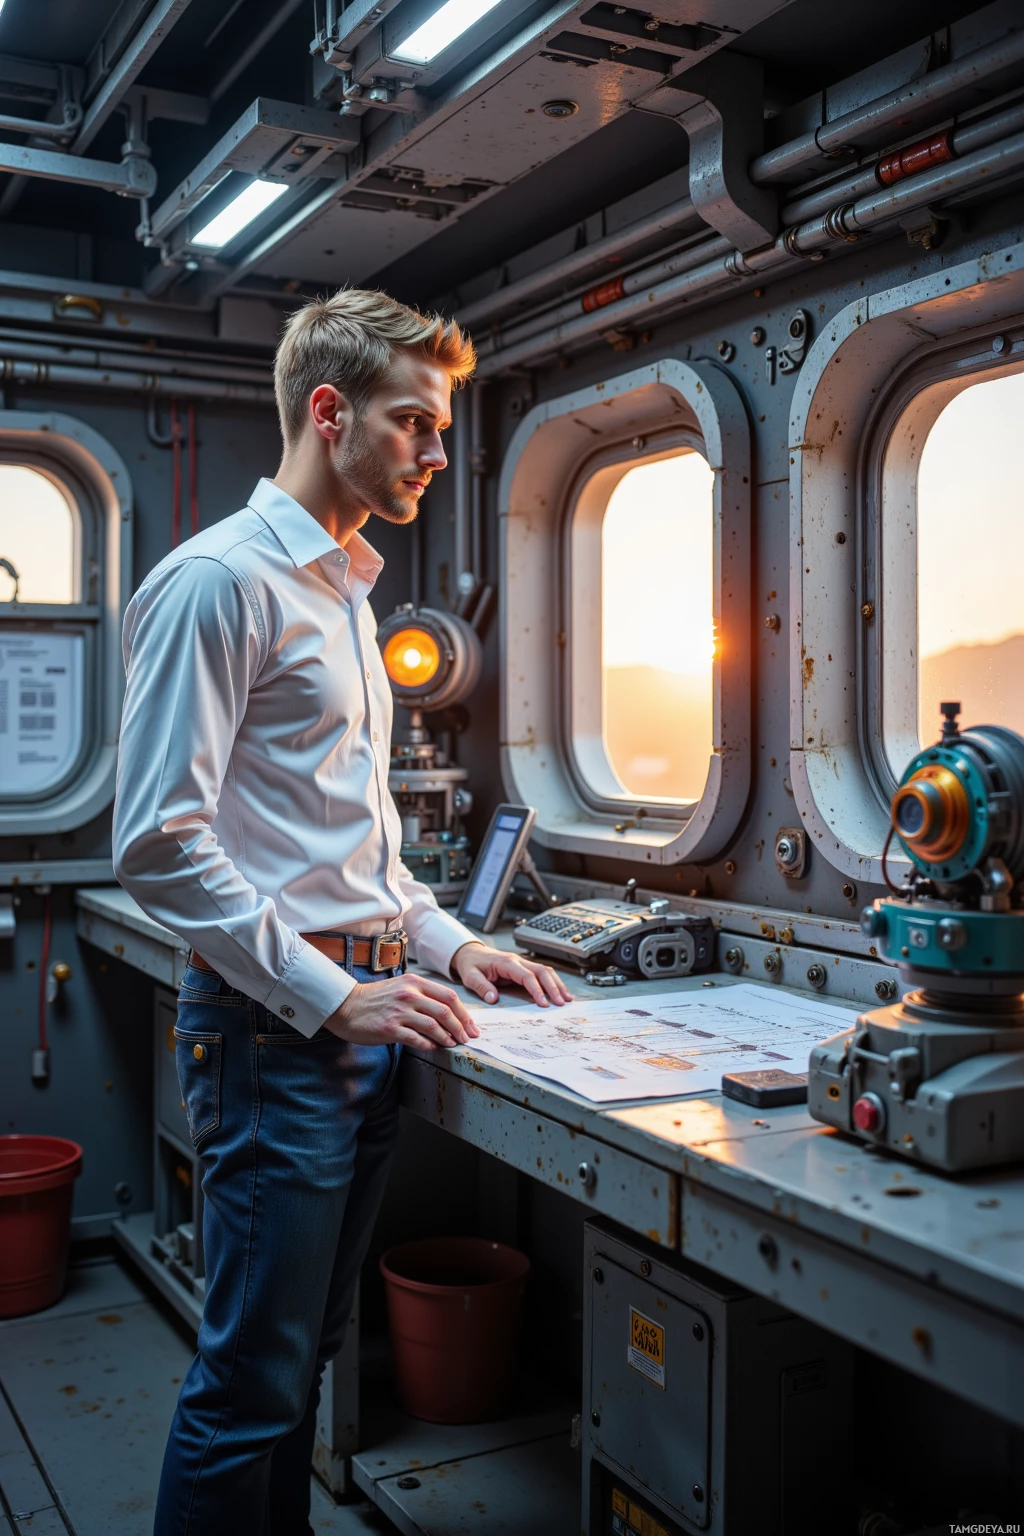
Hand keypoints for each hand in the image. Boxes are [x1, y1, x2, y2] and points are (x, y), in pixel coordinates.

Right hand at [325, 974, 480, 1049]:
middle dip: (461, 1027)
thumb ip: (422, 995)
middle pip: (445, 1011)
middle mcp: (408, 994)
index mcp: (414, 982)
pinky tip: (434, 1048)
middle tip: (467, 1038)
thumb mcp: (400, 987)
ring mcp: (399, 1011)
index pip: (448, 996)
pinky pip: (417, 1039)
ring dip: (447, 1037)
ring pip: (434, 1026)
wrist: (346, 1006)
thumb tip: (447, 1012)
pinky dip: (429, 1045)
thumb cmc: (374, 999)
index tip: (471, 1026)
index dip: (464, 1013)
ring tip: (453, 1044)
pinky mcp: (390, 1028)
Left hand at [452, 942, 572, 1007]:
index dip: (537, 990)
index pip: (527, 976)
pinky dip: (553, 982)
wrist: (470, 953)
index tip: (544, 1003)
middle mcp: (517, 961)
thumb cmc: (471, 964)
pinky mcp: (523, 968)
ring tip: (567, 999)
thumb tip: (493, 998)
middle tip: (561, 1002)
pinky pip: (541, 973)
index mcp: (506, 963)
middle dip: (554, 987)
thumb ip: (481, 986)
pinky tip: (559, 993)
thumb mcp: (470, 976)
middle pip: (542, 971)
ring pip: (545, 970)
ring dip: (557, 984)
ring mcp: (522, 963)